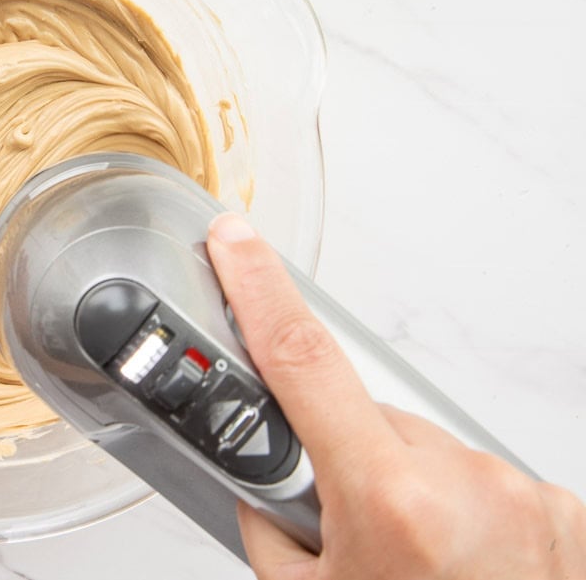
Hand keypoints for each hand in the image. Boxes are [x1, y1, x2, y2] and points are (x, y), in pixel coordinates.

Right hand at [206, 213, 585, 579]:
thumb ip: (274, 528)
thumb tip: (261, 481)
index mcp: (390, 502)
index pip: (304, 362)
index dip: (259, 290)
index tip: (234, 241)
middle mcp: (466, 484)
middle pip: (368, 425)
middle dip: (343, 460)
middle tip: (344, 528)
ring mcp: (523, 493)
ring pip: (426, 455)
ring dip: (404, 492)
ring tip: (413, 564)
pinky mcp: (560, 507)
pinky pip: (481, 480)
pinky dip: (458, 512)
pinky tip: (459, 563)